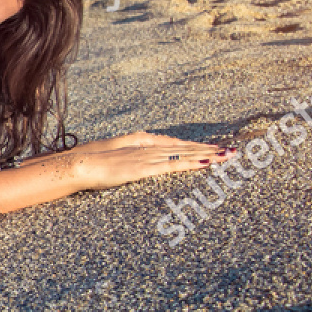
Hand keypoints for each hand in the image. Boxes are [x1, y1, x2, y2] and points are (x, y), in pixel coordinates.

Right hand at [70, 131, 236, 190]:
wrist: (78, 164)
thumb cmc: (90, 162)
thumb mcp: (111, 156)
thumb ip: (127, 153)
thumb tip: (136, 159)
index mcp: (140, 142)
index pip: (174, 144)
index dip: (195, 146)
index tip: (213, 148)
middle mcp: (148, 147)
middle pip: (185, 147)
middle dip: (210, 149)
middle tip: (233, 150)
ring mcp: (147, 157)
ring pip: (184, 154)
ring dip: (208, 155)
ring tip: (229, 155)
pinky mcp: (144, 168)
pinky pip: (173, 165)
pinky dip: (191, 163)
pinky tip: (207, 163)